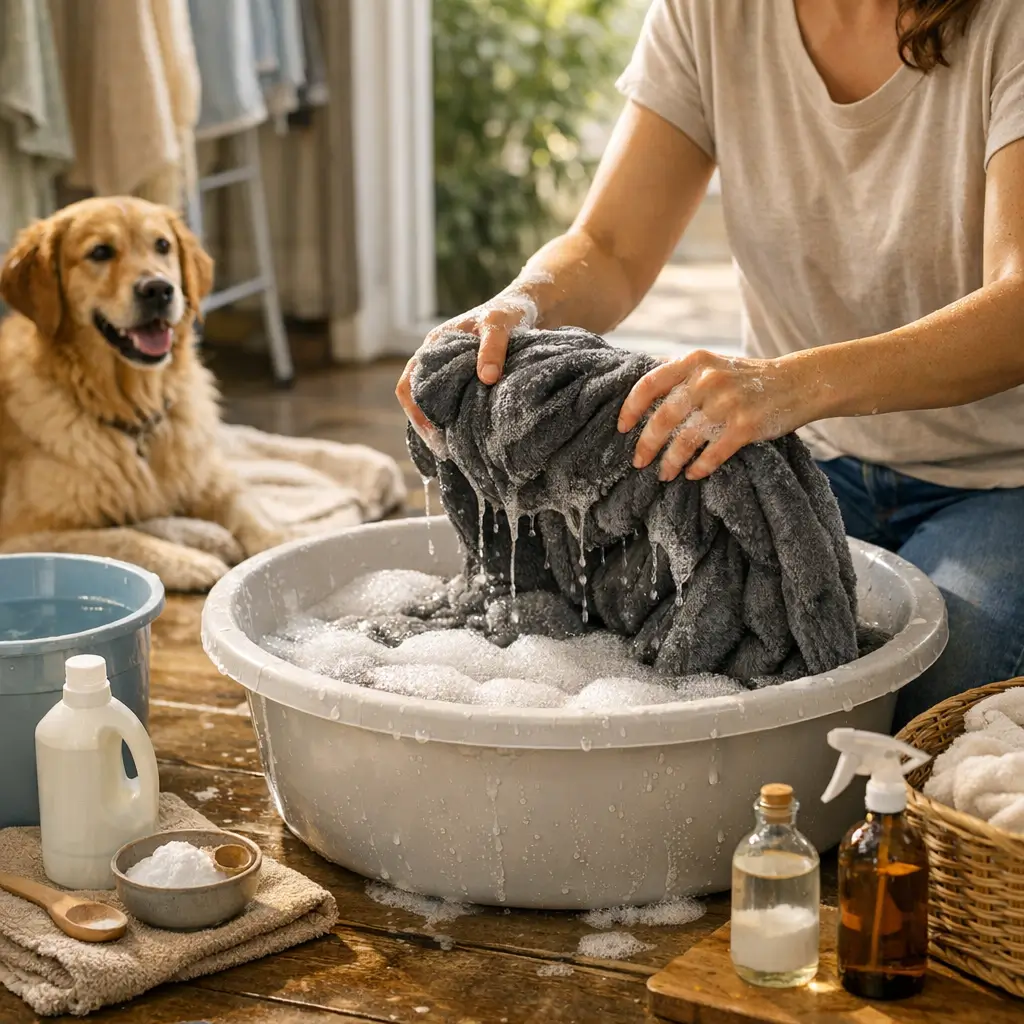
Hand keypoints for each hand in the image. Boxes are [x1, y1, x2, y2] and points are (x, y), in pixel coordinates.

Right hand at [396, 293, 537, 440]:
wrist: (526, 308)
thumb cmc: (509, 312)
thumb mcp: (500, 324)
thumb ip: (493, 348)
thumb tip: (486, 379)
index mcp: (435, 346)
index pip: (409, 385)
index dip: (417, 413)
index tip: (436, 436)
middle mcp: (438, 361)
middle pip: (418, 401)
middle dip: (428, 428)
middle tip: (447, 452)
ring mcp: (451, 372)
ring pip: (435, 406)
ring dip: (442, 427)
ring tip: (457, 451)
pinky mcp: (467, 381)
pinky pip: (452, 405)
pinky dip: (456, 422)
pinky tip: (469, 438)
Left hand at [617, 349, 819, 481]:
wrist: (797, 382)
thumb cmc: (746, 379)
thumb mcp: (712, 365)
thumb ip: (681, 377)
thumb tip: (641, 399)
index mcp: (694, 362)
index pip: (649, 384)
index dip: (631, 409)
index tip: (622, 428)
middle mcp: (708, 380)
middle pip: (663, 417)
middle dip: (646, 444)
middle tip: (639, 462)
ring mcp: (727, 403)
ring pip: (685, 440)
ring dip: (670, 462)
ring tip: (664, 474)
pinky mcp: (746, 426)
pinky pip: (713, 454)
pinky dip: (699, 468)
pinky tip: (693, 474)